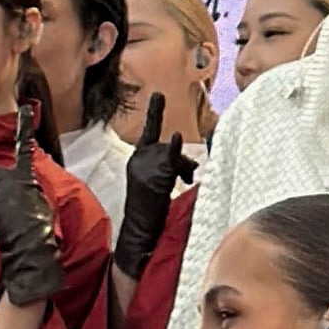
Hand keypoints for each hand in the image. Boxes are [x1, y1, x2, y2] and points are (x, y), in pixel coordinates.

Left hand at [0, 105, 63, 307]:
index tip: (23, 108)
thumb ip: (24, 192)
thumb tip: (13, 199)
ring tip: (9, 221)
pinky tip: (2, 224)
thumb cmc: (41, 223)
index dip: (24, 127)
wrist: (31, 236)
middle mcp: (8, 180)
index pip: (25, 148)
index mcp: (26, 177)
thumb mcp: (39, 200)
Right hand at [115, 93, 194, 279]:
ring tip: (183, 183)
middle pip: (170, 146)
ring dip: (185, 168)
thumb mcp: (160, 184)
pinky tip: (175, 139)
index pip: (149, 132)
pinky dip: (175, 151)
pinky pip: (172, 158)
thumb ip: (170, 167)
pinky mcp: (155, 175)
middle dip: (182, 161)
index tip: (159, 94)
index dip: (155, 113)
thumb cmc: (152, 213)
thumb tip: (191, 162)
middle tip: (186, 177)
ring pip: (177, 154)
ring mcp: (145, 166)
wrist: (140, 234)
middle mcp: (138, 159)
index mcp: (137, 161)